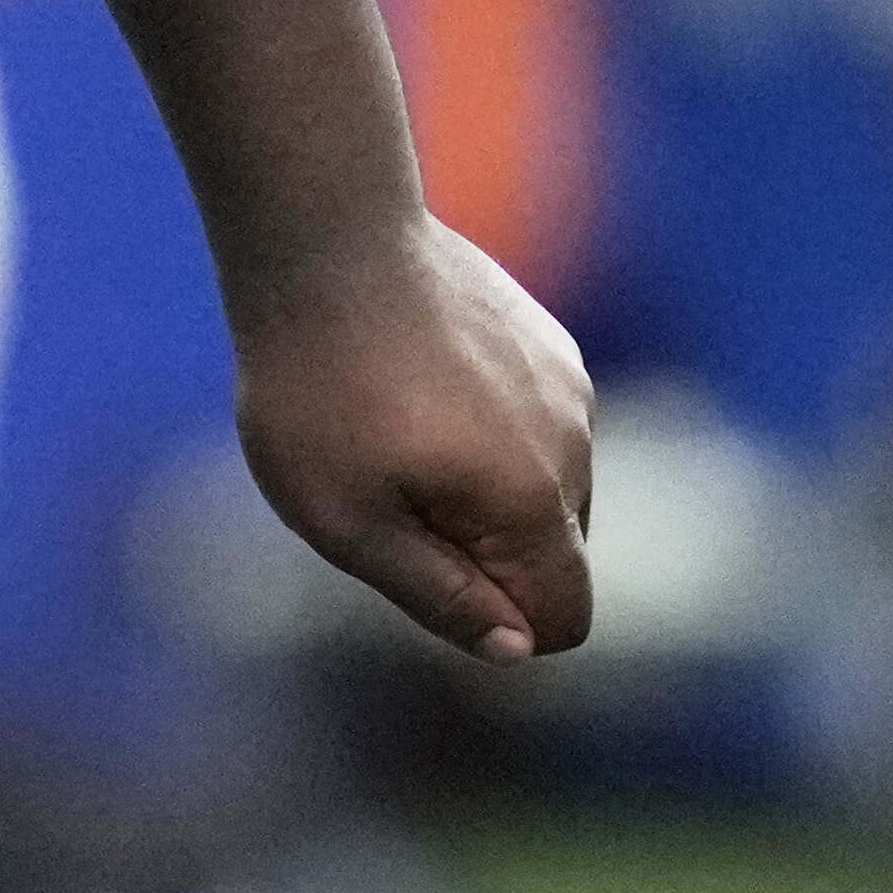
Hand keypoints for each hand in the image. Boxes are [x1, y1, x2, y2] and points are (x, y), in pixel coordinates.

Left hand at [230, 218, 595, 666]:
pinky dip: (487, 434)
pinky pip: (536, 426)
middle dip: (486, 557)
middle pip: (557, 555)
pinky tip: (411, 389)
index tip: (421, 575)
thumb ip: (438, 596)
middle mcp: (575, 444)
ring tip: (392, 437)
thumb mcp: (348, 523)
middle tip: (387, 501)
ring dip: (483, 493)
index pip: (566, 617)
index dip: (500, 626)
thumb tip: (515, 649)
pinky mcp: (548, 343)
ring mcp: (568, 385)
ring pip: (546, 488)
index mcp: (533, 501)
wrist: (324, 243)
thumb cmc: (317, 392)